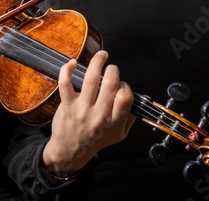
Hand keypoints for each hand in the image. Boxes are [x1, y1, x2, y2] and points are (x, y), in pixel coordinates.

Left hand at [43, 50, 135, 176]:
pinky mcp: (67, 105)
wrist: (70, 152)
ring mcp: (82, 110)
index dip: (125, 85)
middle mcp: (99, 115)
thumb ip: (131, 116)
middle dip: (113, 70)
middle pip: (110, 84)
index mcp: (114, 122)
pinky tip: (73, 63)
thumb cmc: (95, 140)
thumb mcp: (119, 134)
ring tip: (101, 56)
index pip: (125, 96)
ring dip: (97, 62)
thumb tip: (143, 98)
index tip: (121, 85)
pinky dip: (68, 69)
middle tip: (111, 68)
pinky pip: (65, 83)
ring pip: (91, 79)